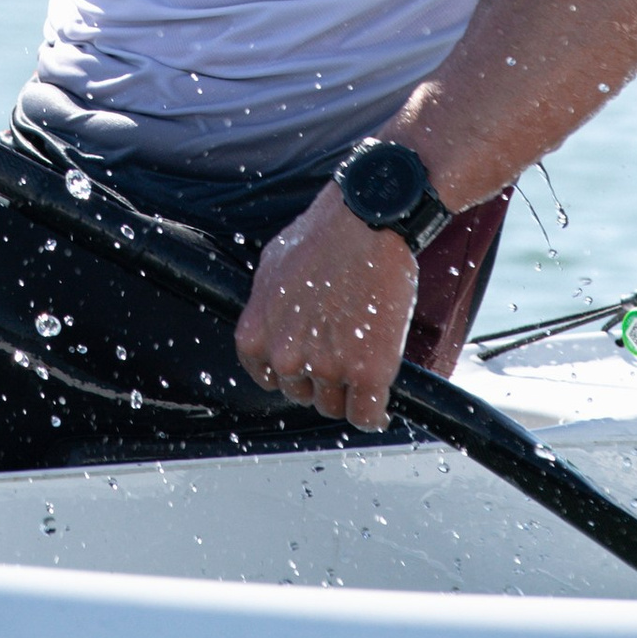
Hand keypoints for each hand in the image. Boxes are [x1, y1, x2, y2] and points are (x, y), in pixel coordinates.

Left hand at [234, 187, 418, 431]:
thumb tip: (274, 327)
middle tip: (341, 352)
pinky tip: (380, 404)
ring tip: (362, 365)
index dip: (291, 371)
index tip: (307, 365)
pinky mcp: (367, 372)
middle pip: (302, 394)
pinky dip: (373, 414)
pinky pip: (366, 416)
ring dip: (348, 393)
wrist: (367, 221)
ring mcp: (326, 367)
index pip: (267, 379)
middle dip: (320, 378)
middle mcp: (285, 357)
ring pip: (334, 406)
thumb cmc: (323, 235)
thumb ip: (268, 310)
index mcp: (256, 335)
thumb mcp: (272, 269)